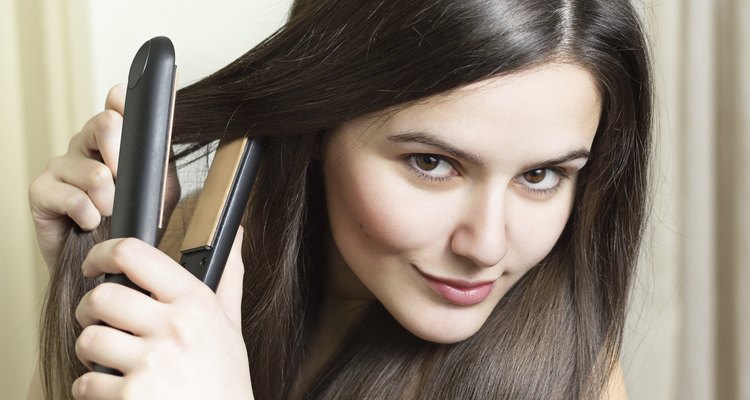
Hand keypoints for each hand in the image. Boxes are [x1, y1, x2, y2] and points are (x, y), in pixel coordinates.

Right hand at [27, 84, 179, 268]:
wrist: (106, 260)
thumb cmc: (131, 222)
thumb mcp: (159, 188)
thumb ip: (161, 157)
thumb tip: (164, 129)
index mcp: (111, 137)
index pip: (117, 102)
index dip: (127, 105)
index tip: (143, 121)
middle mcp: (83, 144)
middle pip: (105, 124)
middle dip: (124, 160)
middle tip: (128, 188)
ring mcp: (60, 165)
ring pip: (95, 172)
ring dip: (110, 201)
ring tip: (110, 215)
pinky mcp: (41, 190)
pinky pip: (73, 199)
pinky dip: (89, 216)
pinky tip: (89, 224)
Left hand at [72, 228, 252, 399]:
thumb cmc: (225, 380)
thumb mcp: (231, 325)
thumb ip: (228, 276)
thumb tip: (236, 234)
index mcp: (196, 303)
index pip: (135, 255)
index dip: (103, 254)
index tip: (95, 265)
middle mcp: (174, 328)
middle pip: (101, 297)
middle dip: (90, 311)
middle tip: (99, 321)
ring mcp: (152, 363)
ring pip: (88, 340)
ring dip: (90, 352)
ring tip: (109, 360)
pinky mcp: (131, 397)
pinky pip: (86, 382)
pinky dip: (91, 389)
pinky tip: (115, 389)